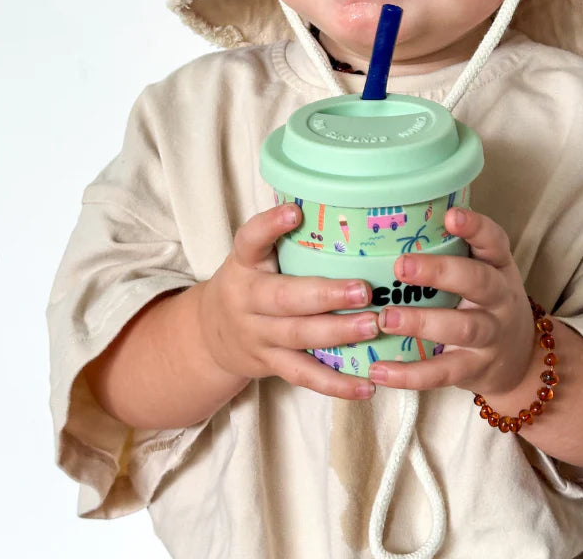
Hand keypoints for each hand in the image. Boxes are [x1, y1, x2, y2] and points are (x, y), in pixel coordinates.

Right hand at [198, 203, 377, 399]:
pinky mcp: (271, 365)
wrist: (209, 336)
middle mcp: (247, 299)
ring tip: (373, 326)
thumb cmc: (249, 282)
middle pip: (284, 298)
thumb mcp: (255, 255)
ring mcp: (258, 336)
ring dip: (338, 334)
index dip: (270, 225)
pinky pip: (304, 376)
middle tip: (364, 290)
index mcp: (244, 263)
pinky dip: (336, 384)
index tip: (295, 211)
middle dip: (325, 295)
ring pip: (297, 337)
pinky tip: (368, 384)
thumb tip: (339, 198)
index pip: (249, 240)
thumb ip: (285, 236)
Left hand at [367, 208, 533, 397]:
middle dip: (440, 272)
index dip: (475, 227)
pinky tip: (379, 370)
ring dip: (420, 322)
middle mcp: (500, 299)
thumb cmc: (486, 302)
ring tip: (384, 318)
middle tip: (402, 265)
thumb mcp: (484, 271)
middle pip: (478, 282)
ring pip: (461, 328)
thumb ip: (453, 249)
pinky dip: (410, 374)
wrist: (519, 359)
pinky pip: (442, 372)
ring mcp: (490, 335)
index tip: (451, 216)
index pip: (494, 241)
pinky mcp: (474, 368)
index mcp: (498, 267)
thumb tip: (397, 220)